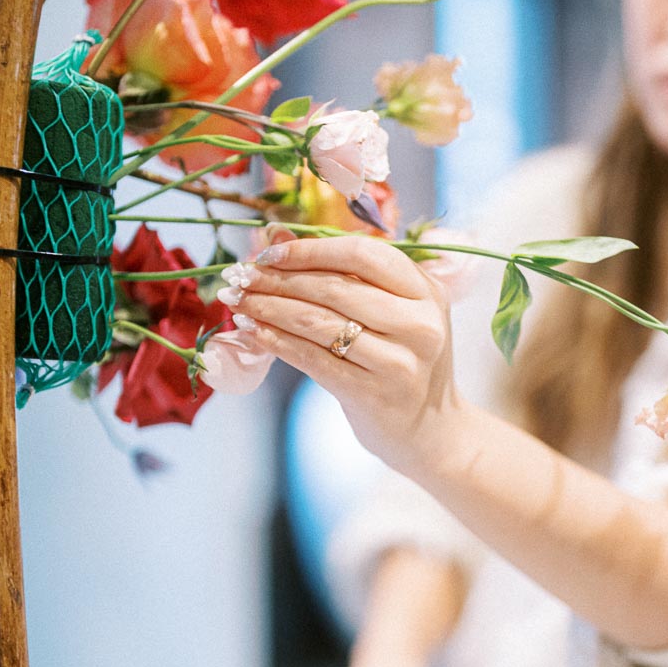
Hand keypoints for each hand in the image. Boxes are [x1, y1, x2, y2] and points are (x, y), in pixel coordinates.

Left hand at [228, 233, 464, 476]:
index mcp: (425, 291)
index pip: (363, 255)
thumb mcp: (388, 312)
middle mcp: (420, 324)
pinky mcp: (375, 395)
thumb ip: (340, 274)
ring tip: (238, 300)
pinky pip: (314, 360)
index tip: (269, 253)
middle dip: (279, 279)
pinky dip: (277, 342)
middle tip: (241, 277)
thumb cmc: (400, 361)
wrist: (430, 429)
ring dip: (269, 308)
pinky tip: (252, 332)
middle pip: (335, 287)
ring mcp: (400, 361)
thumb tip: (276, 237)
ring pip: (319, 323)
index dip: (311, 250)